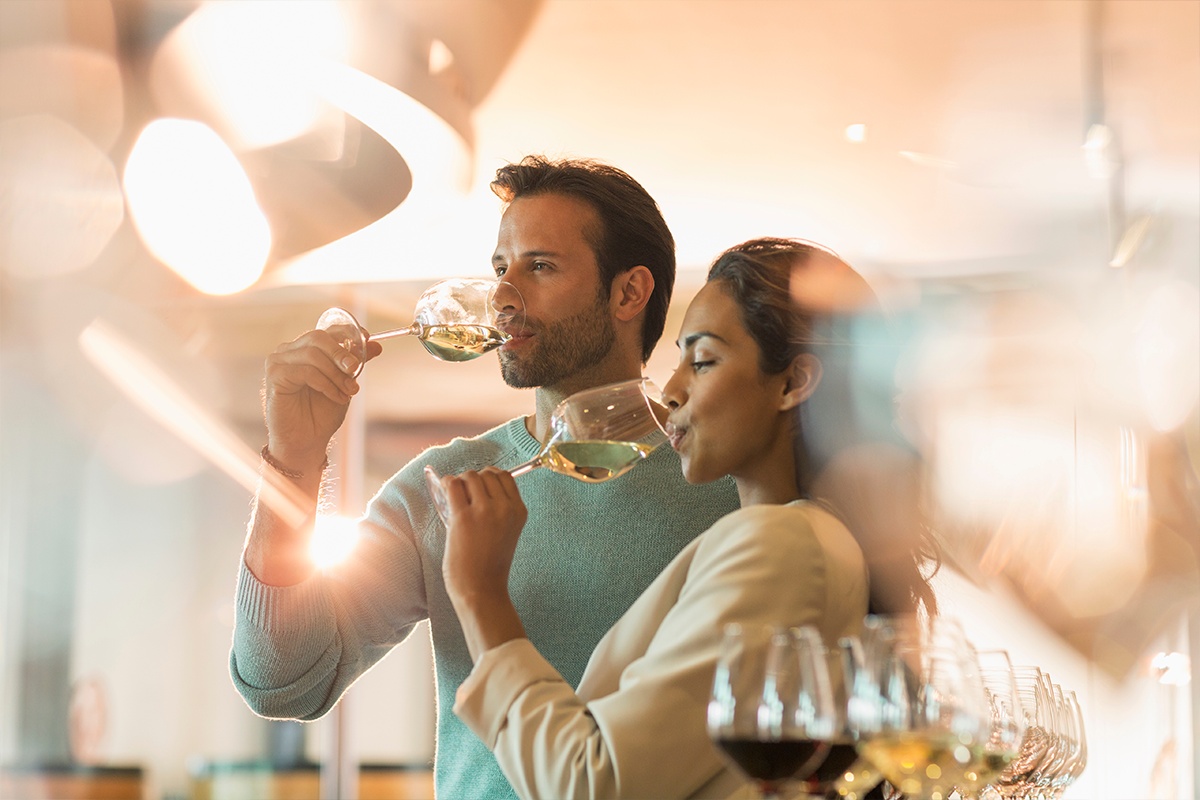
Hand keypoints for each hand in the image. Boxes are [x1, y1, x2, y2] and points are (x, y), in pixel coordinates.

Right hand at [262, 329, 381, 473]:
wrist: (307, 440)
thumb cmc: (322, 412)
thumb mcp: (344, 383)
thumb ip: (356, 364)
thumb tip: (376, 344)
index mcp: (305, 349)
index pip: (326, 330)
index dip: (347, 332)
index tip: (367, 339)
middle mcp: (289, 351)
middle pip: (318, 337)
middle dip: (341, 353)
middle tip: (355, 370)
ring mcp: (279, 362)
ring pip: (313, 355)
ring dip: (335, 374)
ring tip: (348, 392)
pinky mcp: (275, 376)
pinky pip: (306, 371)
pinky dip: (325, 384)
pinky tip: (335, 396)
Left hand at [441, 467, 527, 601]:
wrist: (481, 590)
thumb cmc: (490, 564)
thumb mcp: (507, 531)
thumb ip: (500, 509)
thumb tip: (477, 485)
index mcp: (518, 511)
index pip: (505, 476)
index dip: (489, 477)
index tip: (479, 486)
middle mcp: (504, 507)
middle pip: (486, 473)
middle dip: (473, 480)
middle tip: (464, 495)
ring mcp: (484, 511)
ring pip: (469, 476)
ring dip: (459, 482)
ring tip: (454, 497)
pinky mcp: (463, 517)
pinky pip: (452, 485)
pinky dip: (446, 484)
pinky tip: (444, 493)